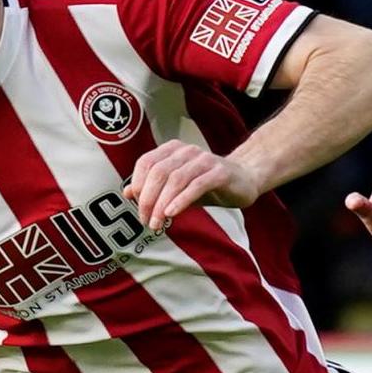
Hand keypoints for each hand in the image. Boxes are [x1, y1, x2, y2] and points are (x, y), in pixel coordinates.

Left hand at [124, 142, 262, 228]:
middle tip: (146, 221)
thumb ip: (153, 188)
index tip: (137, 208)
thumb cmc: (208, 184)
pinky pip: (196, 185)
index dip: (137, 185)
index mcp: (172, 150)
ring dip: (162, 204)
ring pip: (175, 179)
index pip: (146, 163)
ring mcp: (204, 160)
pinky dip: (181, 200)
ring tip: (157, 223)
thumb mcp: (177, 187)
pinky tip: (172, 213)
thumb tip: (126, 193)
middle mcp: (186, 151)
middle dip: (148, 199)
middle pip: (158, 172)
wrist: (245, 180)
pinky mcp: (219, 173)